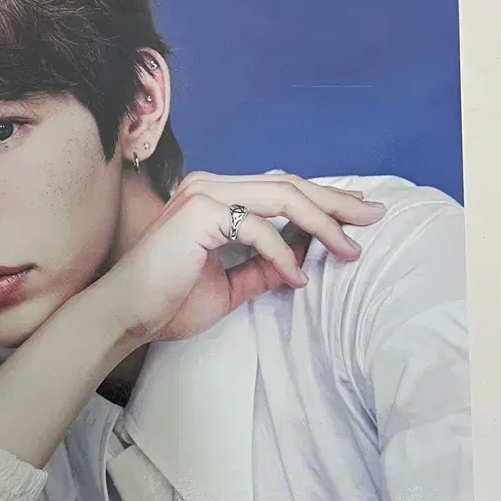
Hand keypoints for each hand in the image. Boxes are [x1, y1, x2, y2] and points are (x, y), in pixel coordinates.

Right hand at [93, 172, 385, 343]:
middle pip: (288, 185)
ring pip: (281, 197)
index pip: (279, 190)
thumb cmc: (168, 302)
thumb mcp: (229, 287)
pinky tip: (298, 277)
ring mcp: (203, 195)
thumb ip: (263, 270)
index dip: (322, 202)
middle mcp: (210, 186)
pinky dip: (284, 254)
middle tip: (375, 217)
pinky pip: (258, 229)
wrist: (125, 316)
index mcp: (214, 198)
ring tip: (349, 248)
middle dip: (336, 202)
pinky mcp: (198, 213)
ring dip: (323, 223)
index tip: (357, 217)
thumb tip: (301, 264)